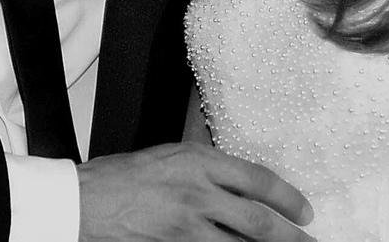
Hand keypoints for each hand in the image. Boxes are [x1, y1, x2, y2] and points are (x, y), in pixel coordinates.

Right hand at [77, 142, 314, 241]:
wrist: (84, 202)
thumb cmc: (121, 177)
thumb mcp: (169, 156)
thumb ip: (205, 168)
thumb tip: (239, 182)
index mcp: (197, 162)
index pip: (257, 179)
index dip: (287, 198)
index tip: (304, 210)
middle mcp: (197, 194)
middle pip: (258, 222)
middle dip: (291, 237)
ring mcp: (187, 228)